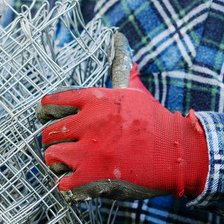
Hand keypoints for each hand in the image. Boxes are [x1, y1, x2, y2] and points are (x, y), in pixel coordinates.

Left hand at [35, 34, 208, 200]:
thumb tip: (117, 38)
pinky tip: (80, 181)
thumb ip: (120, 66)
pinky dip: (68, 185)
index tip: (50, 119)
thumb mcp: (134, 91)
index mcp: (94, 100)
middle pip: (47, 133)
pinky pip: (62, 183)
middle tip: (67, 146)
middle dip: (54, 141)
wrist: (177, 151)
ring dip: (58, 164)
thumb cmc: (155, 121)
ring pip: (51, 157)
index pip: (51, 102)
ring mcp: (89, 151)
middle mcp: (88, 123)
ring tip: (72, 165)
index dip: (46, 113)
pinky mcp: (93, 176)